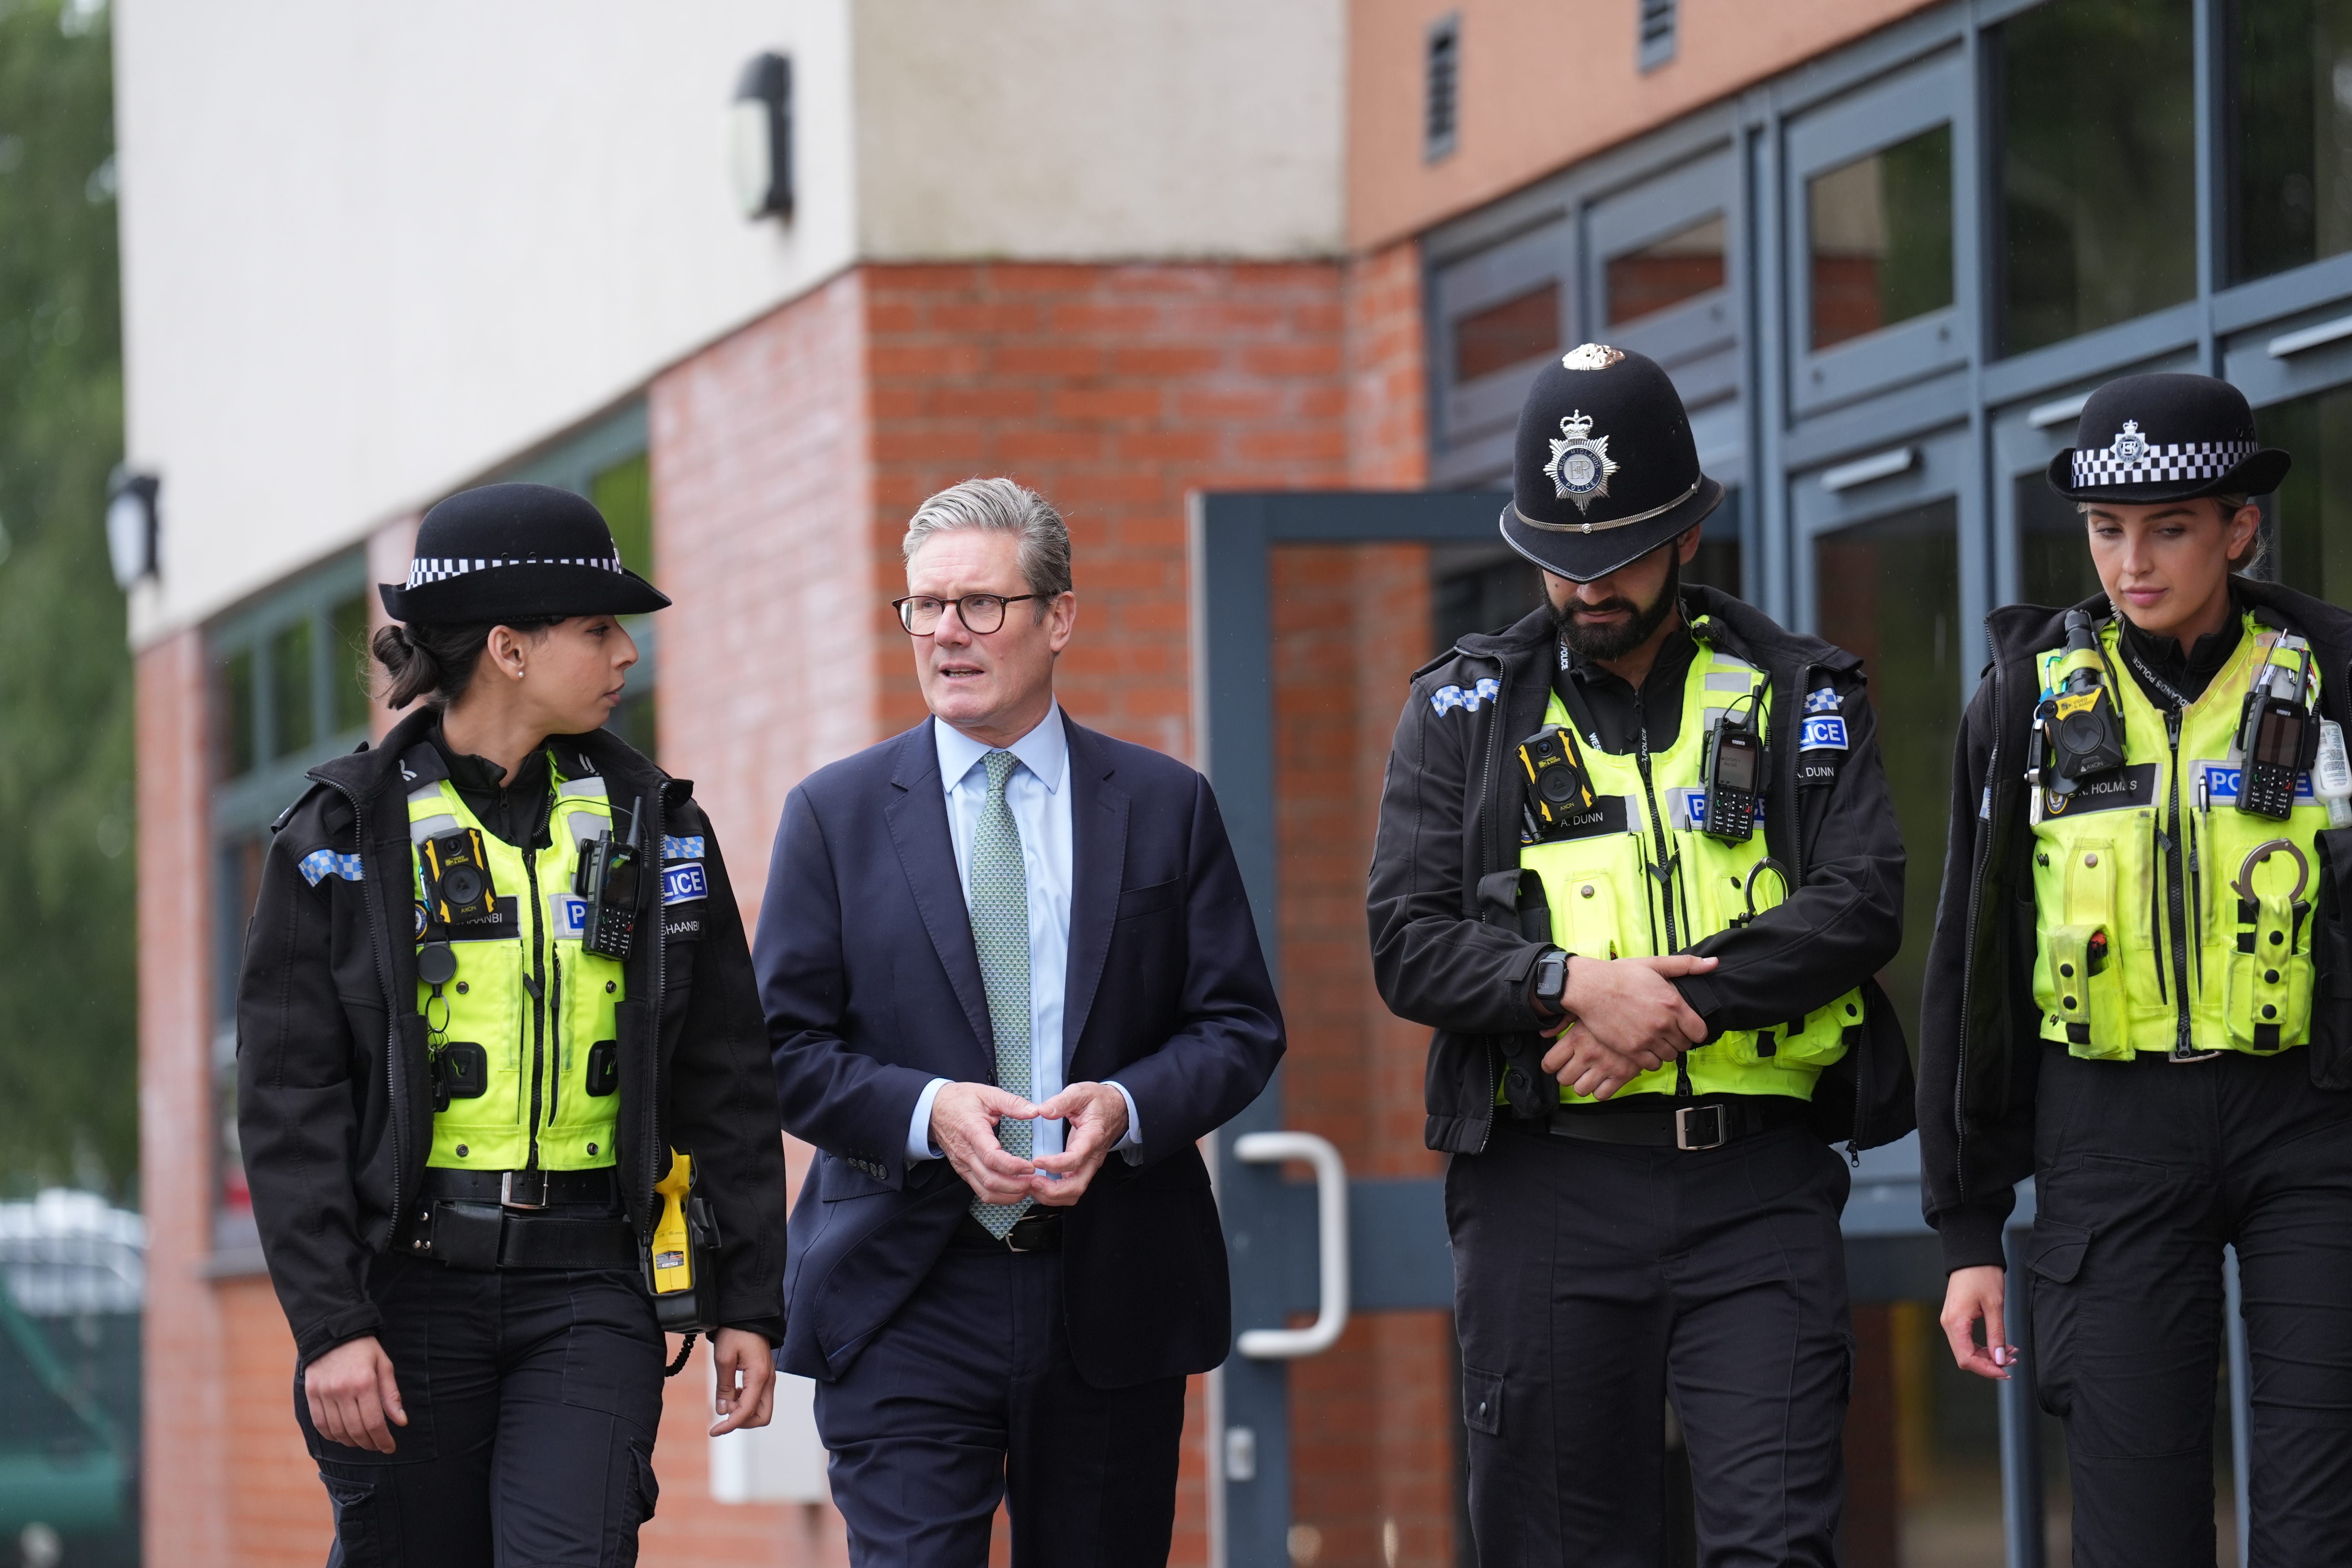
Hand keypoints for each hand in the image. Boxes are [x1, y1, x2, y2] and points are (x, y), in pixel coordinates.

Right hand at [304, 1335, 405, 1452]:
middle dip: (369, 1444)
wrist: (333, 1332)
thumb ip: (391, 1395)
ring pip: (337, 1431)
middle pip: (356, 1430)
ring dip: (351, 1442)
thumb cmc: (364, 1349)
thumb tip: (401, 1422)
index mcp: (364, 1382)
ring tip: (363, 1442)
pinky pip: (320, 1424)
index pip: (374, 1422)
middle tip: (378, 1446)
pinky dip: (332, 1435)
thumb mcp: (384, 1365)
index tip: (390, 1448)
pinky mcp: (311, 1394)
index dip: (383, 1440)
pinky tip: (343, 1437)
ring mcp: (324, 1393)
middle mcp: (342, 1390)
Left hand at [708, 1327, 777, 1435]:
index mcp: (759, 1377)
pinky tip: (732, 1392)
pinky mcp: (765, 1376)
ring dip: (743, 1412)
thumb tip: (722, 1411)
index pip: (747, 1412)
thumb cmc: (735, 1332)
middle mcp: (768, 1380)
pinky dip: (745, 1403)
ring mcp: (768, 1379)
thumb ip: (724, 1387)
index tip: (713, 1431)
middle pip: (762, 1417)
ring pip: (761, 1409)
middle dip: (742, 1422)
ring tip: (726, 1399)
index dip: (730, 1426)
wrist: (748, 1313)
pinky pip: (758, 1399)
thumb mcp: (723, 1358)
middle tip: (723, 1413)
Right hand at [929, 1081, 1039, 1204]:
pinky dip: (999, 1196)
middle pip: (990, 1180)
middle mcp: (966, 1153)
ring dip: (1009, 1195)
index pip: (992, 1158)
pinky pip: (980, 1191)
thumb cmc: (960, 1100)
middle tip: (1036, 1180)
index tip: (1031, 1166)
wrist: (933, 1109)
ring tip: (1028, 1188)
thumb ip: (1012, 1103)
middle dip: (1016, 1185)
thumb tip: (1035, 1111)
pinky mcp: (963, 1171)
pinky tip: (1014, 1191)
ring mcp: (963, 1165)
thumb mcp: (987, 1093)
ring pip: (985, 1191)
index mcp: (972, 1132)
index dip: (1013, 1166)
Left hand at [1027, 1082, 1131, 1205]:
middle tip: (1029, 1182)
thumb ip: (1062, 1101)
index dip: (1054, 1165)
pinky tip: (1037, 1184)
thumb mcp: (1081, 1092)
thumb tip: (1043, 1111)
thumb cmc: (1099, 1100)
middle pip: (1076, 1187)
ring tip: (1030, 1185)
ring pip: (1073, 1193)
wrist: (1118, 1107)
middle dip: (1051, 1191)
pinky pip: (1070, 1189)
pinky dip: (1053, 1193)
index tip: (1035, 1161)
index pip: (1075, 1159)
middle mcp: (1093, 1158)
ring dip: (1050, 1196)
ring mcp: (1088, 1166)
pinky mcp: (1083, 1168)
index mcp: (1092, 1138)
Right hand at [1540, 953, 1718, 1099]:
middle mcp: (1663, 1024)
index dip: (1694, 1030)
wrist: (1590, 988)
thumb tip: (1713, 963)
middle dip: (1679, 1039)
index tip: (1685, 1026)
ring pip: (1669, 1056)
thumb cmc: (1621, 975)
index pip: (1700, 1032)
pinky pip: (1652, 1064)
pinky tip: (1644, 1047)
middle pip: (1685, 1045)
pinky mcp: (1632, 1050)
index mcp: (1673, 1004)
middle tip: (1667, 1030)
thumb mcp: (1655, 964)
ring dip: (1665, 1049)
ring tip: (1655, 1039)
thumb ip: (1687, 965)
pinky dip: (1651, 1058)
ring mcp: (1647, 1039)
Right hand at [1941, 1264, 2013, 1380]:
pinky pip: (1967, 1340)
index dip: (1986, 1370)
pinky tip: (2000, 1344)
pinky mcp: (1956, 1318)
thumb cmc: (1982, 1275)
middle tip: (2012, 1361)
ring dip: (1988, 1356)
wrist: (1972, 1255)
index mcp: (1955, 1322)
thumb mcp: (1995, 1306)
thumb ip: (1996, 1335)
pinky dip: (1984, 1346)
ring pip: (1967, 1350)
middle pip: (1965, 1357)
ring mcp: (1950, 1321)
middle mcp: (1948, 1324)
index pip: (1966, 1359)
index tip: (2006, 1372)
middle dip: (1989, 1364)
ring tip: (2010, 1352)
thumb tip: (1999, 1360)